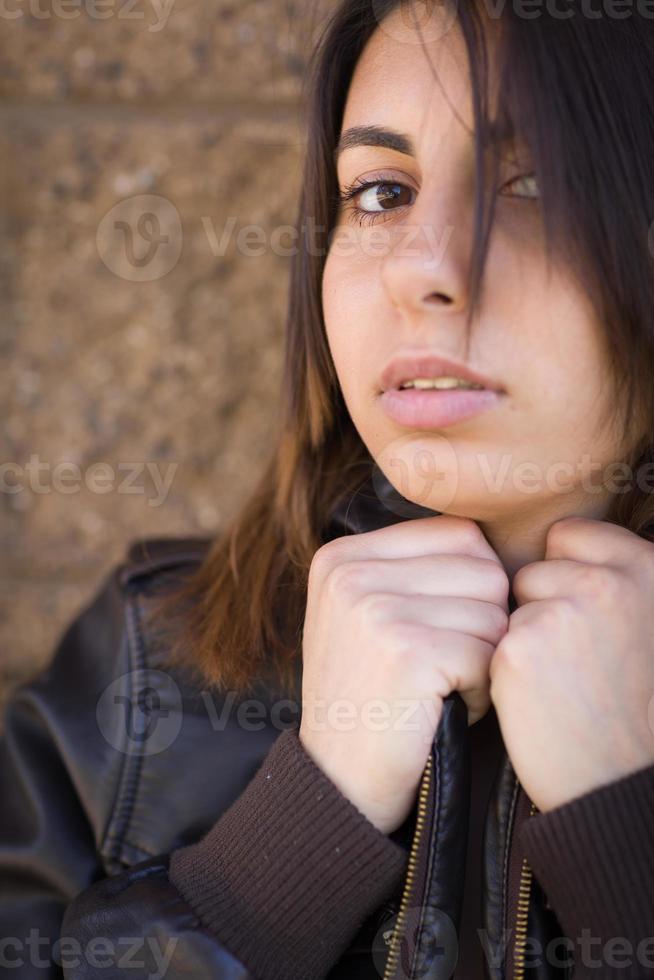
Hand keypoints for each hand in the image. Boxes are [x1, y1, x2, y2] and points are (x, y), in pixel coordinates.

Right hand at [299, 514, 508, 834]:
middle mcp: (352, 572)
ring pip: (494, 613)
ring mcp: (375, 609)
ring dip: (484, 660)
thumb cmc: (369, 697)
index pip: (462, 535)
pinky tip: (442, 708)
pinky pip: (490, 654)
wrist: (338, 783)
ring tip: (439, 688)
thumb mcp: (365, 616)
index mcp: (343, 554)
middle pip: (484, 571)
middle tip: (444, 666)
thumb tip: (491, 542)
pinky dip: (480, 691)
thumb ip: (412, 569)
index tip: (441, 629)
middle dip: (484, 625)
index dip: (475, 587)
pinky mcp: (407, 651)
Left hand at [489, 516, 653, 812]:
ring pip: (507, 605)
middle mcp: (605, 582)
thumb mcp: (648, 623)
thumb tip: (560, 550)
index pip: (569, 535)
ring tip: (560, 680)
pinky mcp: (519, 648)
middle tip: (575, 659)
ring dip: (521, 635)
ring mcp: (561, 612)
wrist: (621, 783)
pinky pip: (491, 639)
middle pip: (532, 569)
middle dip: (540, 605)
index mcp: (644, 568)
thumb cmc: (636, 705)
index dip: (564, 573)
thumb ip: (615, 579)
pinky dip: (504, 667)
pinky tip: (538, 697)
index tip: (580, 612)